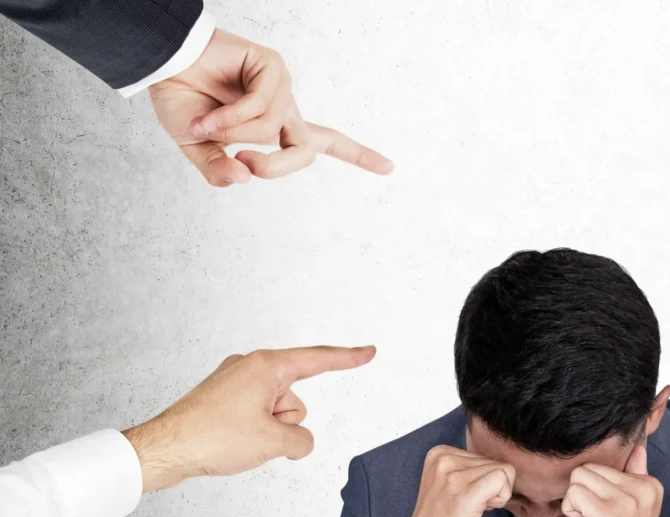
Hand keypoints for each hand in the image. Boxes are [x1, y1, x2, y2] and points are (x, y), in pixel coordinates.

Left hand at [122, 345, 376, 491]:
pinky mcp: (223, 398)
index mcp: (265, 366)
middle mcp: (249, 366)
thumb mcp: (272, 443)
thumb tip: (297, 441)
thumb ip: (302, 440)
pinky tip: (231, 441)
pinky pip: (256, 415)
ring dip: (268, 431)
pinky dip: (253, 432)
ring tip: (238, 441)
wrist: (164, 449)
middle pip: (294, 398)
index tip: (368, 352)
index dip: (348, 358)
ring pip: (276, 411)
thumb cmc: (210, 437)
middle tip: (256, 437)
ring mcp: (234, 382)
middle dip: (286, 424)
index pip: (318, 360)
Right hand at [148, 29, 393, 186]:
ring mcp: (281, 86)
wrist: (163, 67)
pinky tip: (207, 116)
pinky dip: (231, 118)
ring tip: (204, 128)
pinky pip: (261, 106)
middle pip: (307, 149)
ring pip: (273, 130)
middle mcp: (285, 109)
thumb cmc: (182, 103)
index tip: (390, 167)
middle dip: (278, 166)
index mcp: (275, 129)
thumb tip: (245, 179)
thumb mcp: (197, 149)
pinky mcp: (272, 66)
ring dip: (234, 135)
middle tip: (247, 164)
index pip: (325, 143)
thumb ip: (219, 170)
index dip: (357, 155)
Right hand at [386, 446, 515, 516]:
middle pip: (496, 462)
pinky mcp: (465, 494)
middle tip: (467, 507)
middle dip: (490, 487)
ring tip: (469, 511)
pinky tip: (479, 512)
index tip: (463, 498)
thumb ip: (468, 468)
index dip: (483, 481)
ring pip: (504, 471)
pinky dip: (501, 499)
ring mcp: (452, 475)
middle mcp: (443, 459)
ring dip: (495, 495)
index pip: (486, 455)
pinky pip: (503, 480)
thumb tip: (501, 464)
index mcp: (438, 453)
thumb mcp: (447, 484)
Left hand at [561, 445, 661, 516]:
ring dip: (576, 500)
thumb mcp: (640, 507)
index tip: (609, 508)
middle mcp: (641, 489)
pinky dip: (571, 510)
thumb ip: (637, 474)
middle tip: (597, 515)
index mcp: (650, 485)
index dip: (598, 486)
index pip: (607, 462)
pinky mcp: (606, 513)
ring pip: (578, 477)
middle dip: (584, 490)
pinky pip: (573, 494)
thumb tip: (638, 448)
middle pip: (589, 467)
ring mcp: (625, 500)